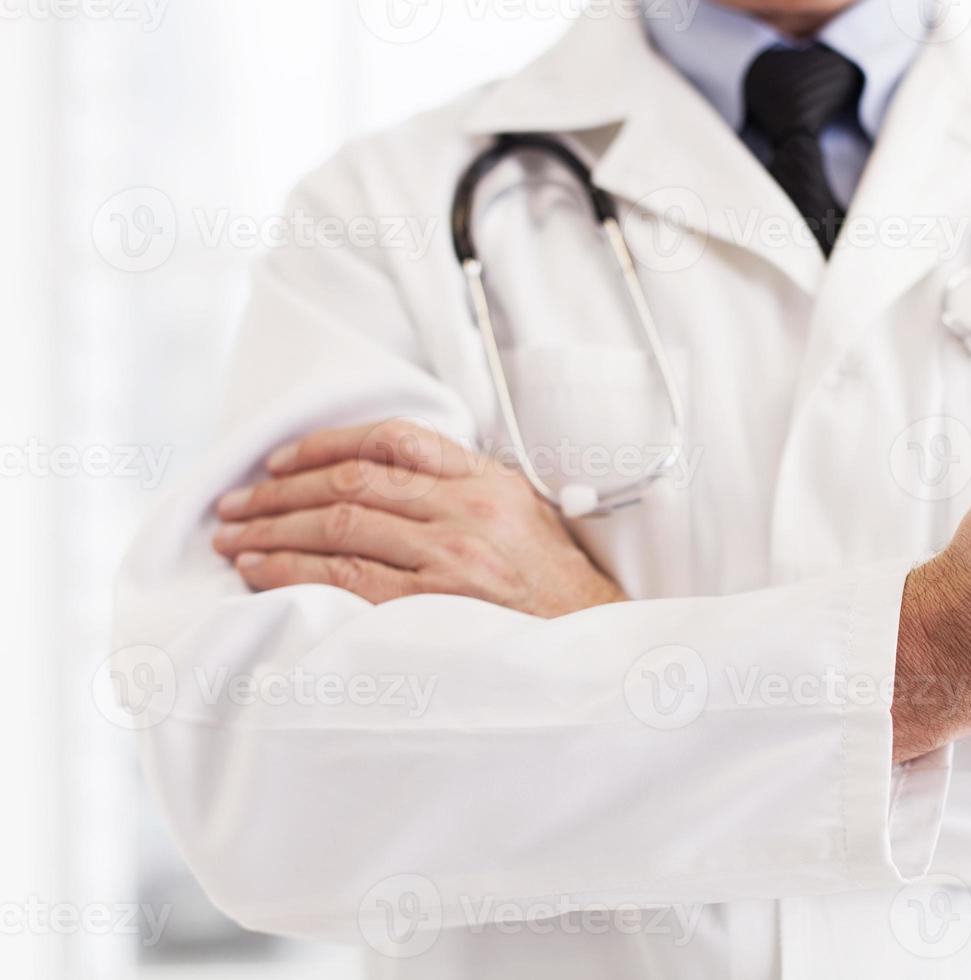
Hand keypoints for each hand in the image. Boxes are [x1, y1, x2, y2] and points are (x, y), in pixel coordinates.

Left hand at [212, 420, 626, 616]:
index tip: (280, 460)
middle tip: (234, 503)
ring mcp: (454, 555)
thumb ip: (464, 490)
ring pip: (341, 523)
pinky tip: (260, 571)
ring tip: (234, 538)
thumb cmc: (552, 588)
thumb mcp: (522, 518)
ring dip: (274, 528)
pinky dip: (293, 570)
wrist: (591, 643)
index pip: (394, 439)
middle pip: (353, 480)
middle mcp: (469, 508)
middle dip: (280, 490)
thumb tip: (386, 477)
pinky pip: (346, 577)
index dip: (325, 444)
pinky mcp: (437, 603)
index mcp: (487, 479)